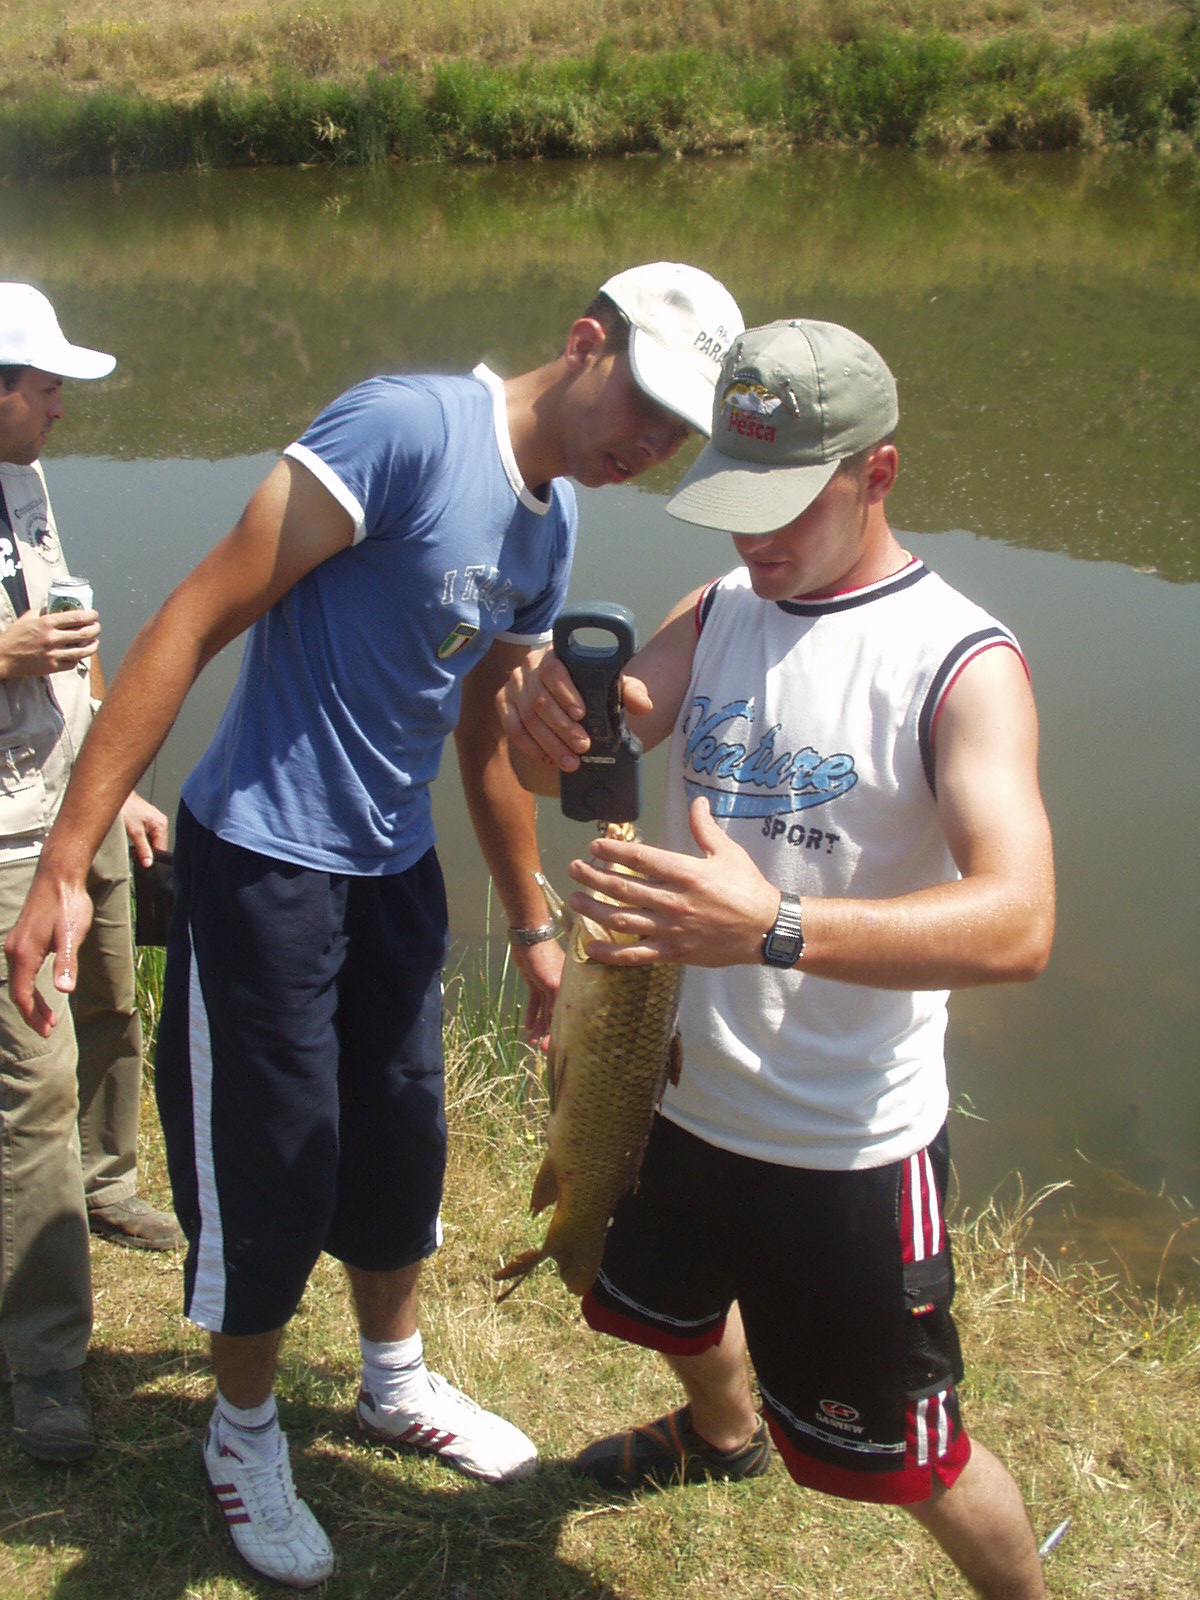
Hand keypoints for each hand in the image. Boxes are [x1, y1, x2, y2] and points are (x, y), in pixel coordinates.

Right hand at [0, 608, 99, 678]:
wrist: (3, 657)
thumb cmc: (14, 636)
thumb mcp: (28, 618)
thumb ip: (44, 612)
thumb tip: (59, 605)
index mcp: (46, 622)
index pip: (76, 617)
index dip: (91, 615)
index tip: (95, 615)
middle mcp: (51, 638)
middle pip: (84, 633)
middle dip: (96, 629)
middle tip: (97, 627)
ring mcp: (53, 654)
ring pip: (83, 650)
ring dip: (93, 645)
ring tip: (95, 642)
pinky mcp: (52, 667)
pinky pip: (73, 663)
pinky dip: (80, 658)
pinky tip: (81, 653)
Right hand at [4, 861, 95, 1032]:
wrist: (60, 876)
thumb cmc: (68, 905)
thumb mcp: (71, 935)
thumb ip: (66, 963)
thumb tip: (63, 990)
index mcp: (24, 953)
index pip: (22, 994)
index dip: (33, 1015)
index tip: (47, 1031)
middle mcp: (14, 950)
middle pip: (18, 991)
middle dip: (32, 1012)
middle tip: (49, 1029)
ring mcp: (15, 943)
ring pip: (18, 980)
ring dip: (31, 1000)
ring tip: (48, 1015)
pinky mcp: (22, 938)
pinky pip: (22, 969)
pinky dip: (30, 985)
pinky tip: (42, 988)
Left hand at [121, 791, 169, 867]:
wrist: (114, 795)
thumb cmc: (125, 808)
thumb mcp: (134, 833)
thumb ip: (143, 849)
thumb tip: (148, 863)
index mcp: (161, 824)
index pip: (161, 848)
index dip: (152, 857)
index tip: (142, 861)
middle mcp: (159, 821)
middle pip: (156, 845)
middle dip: (145, 850)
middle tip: (134, 851)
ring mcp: (152, 820)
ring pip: (150, 840)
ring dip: (141, 844)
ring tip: (131, 839)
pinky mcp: (145, 819)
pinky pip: (145, 834)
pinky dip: (138, 837)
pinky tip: (131, 834)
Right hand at [497, 648, 652, 772]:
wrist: (569, 692)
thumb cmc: (591, 686)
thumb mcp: (611, 684)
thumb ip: (628, 691)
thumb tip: (644, 706)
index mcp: (555, 653)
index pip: (554, 670)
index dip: (566, 693)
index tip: (582, 714)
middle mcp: (529, 666)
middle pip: (540, 699)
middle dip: (562, 728)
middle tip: (583, 747)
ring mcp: (514, 685)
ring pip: (527, 718)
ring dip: (549, 744)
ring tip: (571, 762)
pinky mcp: (503, 703)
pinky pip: (512, 728)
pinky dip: (531, 747)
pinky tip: (549, 760)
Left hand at [509, 932, 563, 1052]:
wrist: (528, 937)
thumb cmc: (544, 957)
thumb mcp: (551, 984)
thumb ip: (554, 1005)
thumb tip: (553, 1026)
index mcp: (571, 988)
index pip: (570, 1014)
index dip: (562, 1032)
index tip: (553, 1047)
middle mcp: (563, 988)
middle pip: (556, 1015)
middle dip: (548, 1033)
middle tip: (541, 1049)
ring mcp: (548, 985)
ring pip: (544, 1011)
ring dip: (538, 1026)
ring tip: (530, 1042)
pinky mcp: (536, 982)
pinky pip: (535, 1002)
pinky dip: (532, 1014)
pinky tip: (527, 1027)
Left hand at [566, 797, 780, 967]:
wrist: (766, 930)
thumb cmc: (748, 888)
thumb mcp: (728, 853)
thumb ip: (705, 828)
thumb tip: (697, 801)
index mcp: (686, 873)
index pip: (640, 858)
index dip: (613, 851)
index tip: (595, 847)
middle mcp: (674, 900)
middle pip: (623, 887)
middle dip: (593, 877)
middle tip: (574, 869)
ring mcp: (671, 929)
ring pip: (623, 919)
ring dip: (594, 909)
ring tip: (574, 901)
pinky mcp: (673, 952)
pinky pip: (635, 954)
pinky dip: (610, 952)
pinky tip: (590, 946)